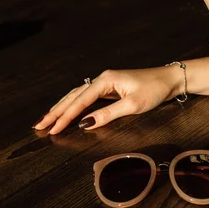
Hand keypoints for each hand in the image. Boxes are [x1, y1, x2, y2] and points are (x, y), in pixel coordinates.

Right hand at [33, 66, 180, 133]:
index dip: (65, 116)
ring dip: (62, 108)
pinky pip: (86, 97)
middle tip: (39, 125)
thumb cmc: (154, 90)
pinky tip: (66, 111)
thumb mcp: (133, 105)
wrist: (169, 79)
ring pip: (77, 95)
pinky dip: (74, 105)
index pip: (80, 100)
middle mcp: (102, 79)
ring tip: (47, 119)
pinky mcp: (109, 88)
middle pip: (73, 96)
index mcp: (106, 80)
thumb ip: (108, 114)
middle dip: (56, 111)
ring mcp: (105, 83)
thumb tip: (85, 124)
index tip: (52, 128)